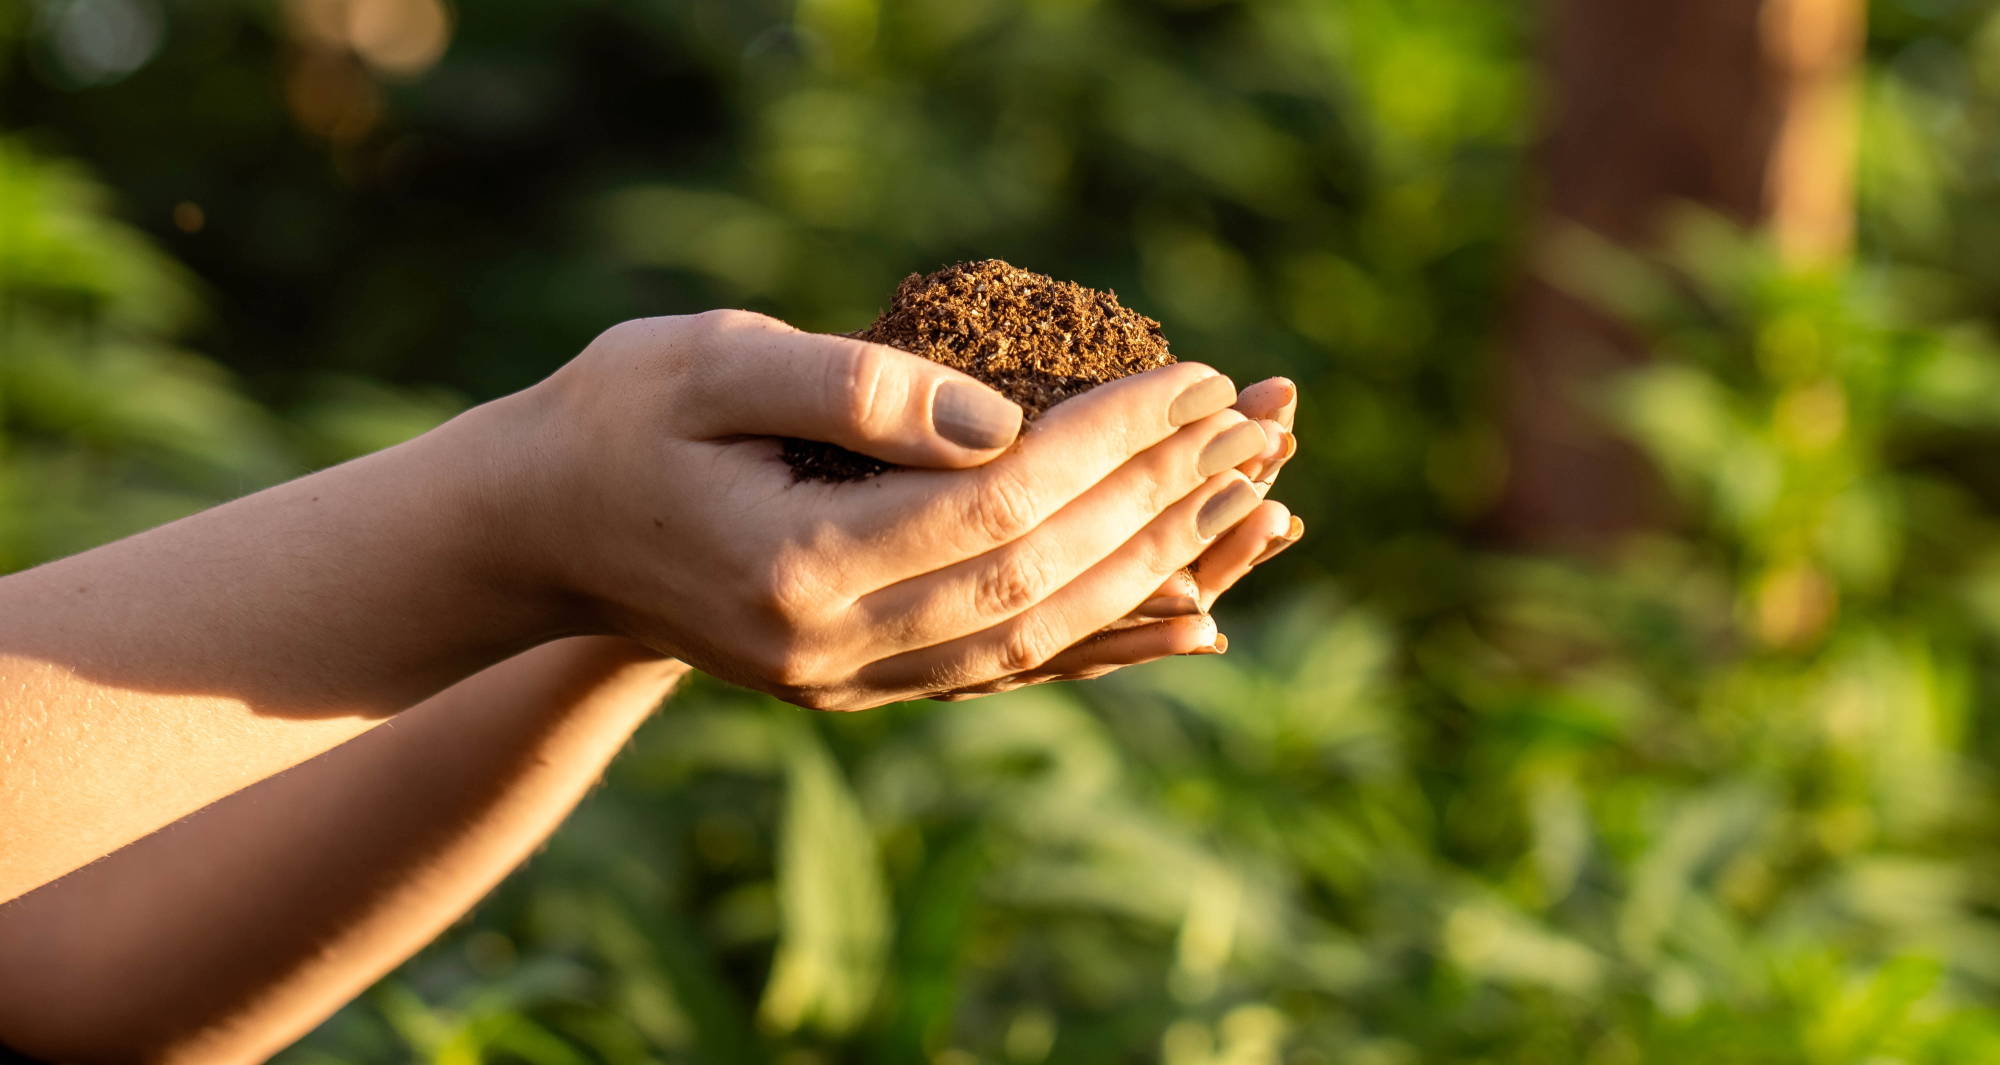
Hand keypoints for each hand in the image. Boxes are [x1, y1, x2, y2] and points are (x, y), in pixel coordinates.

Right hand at [490, 310, 1267, 710]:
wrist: (541, 529)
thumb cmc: (615, 421)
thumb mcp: (710, 363)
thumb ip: (853, 387)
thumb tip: (997, 419)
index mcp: (798, 569)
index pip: (1000, 504)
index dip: (1109, 442)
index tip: (1193, 379)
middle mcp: (835, 650)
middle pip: (1040, 577)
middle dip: (1158, 499)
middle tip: (1253, 428)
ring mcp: (851, 682)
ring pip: (1042, 635)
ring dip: (1158, 567)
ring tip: (1252, 503)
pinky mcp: (864, 683)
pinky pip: (1012, 668)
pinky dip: (1108, 640)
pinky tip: (1190, 616)